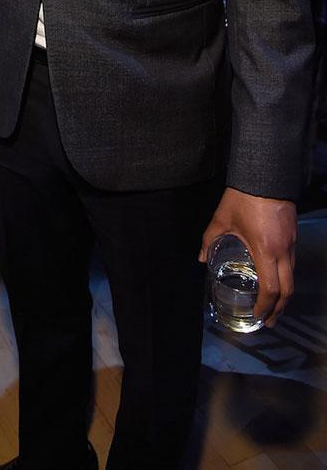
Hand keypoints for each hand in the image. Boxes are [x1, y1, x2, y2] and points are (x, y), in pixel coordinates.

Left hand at [199, 187, 296, 326]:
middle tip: (269, 320)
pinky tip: (275, 279)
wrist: (265, 173)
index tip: (257, 315)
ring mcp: (291, 243)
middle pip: (288, 290)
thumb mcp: (222, 219)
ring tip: (272, 304)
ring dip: (284, 294)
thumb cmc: (243, 196)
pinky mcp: (293, 235)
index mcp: (265, 250)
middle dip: (279, 308)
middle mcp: (283, 250)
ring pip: (292, 276)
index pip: (271, 289)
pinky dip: (286, 277)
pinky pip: (292, 262)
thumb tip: (201, 257)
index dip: (264, 307)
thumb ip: (209, 239)